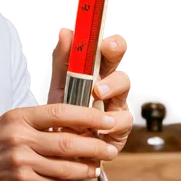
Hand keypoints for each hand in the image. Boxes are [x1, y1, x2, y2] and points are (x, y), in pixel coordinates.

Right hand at [0, 103, 117, 180]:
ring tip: (97, 165)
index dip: (87, 115)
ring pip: (66, 165)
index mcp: (16, 117)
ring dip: (87, 166)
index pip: (59, 111)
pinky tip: (76, 177)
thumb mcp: (3, 127)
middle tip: (110, 146)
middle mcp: (19, 136)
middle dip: (95, 144)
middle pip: (68, 139)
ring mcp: (21, 161)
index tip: (106, 119)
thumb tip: (64, 124)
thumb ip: (31, 125)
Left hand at [41, 27, 133, 154]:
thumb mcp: (57, 85)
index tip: (103, 32)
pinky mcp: (119, 127)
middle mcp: (108, 84)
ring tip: (97, 91)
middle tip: (108, 46)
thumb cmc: (60, 112)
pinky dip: (109, 121)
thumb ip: (61, 60)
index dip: (108, 39)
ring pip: (123, 85)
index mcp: (93, 71)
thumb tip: (65, 30)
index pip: (105, 50)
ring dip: (111, 85)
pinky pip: (120, 120)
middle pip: (117, 61)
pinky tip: (97, 125)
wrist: (60, 150)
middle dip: (115, 51)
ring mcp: (116, 104)